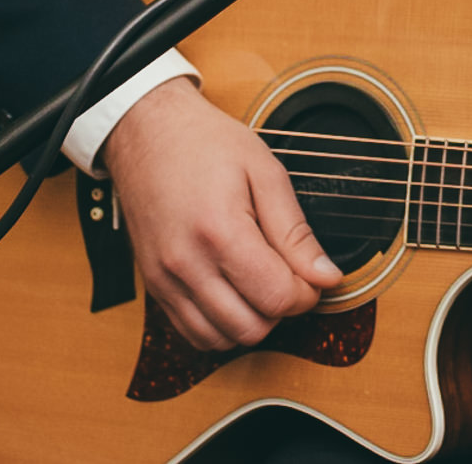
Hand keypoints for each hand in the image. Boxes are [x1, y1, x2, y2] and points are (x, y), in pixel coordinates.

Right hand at [98, 79, 342, 350]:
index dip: (308, 293)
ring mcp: (164, 279)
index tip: (314, 275)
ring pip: (220, 339)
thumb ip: (295, 231)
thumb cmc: (204, 144)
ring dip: (251, 321)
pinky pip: (192, 332)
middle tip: (290, 277)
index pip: (276, 297)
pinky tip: (235, 293)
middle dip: (282, 309)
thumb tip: (325, 276)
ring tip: (261, 282)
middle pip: (251, 328)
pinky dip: (220, 325)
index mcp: (220, 231)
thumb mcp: (264, 171)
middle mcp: (186, 264)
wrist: (146, 132)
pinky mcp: (153, 287)